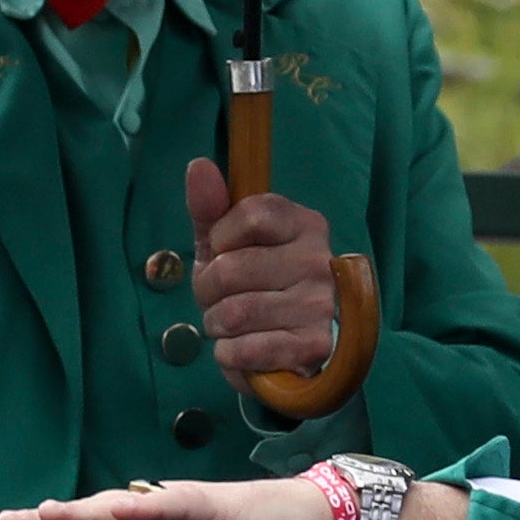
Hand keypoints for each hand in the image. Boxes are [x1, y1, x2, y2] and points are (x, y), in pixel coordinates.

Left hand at [182, 158, 342, 380]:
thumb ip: (210, 206)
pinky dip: (229, 355)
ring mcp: (320, 304)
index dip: (222, 237)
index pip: (252, 214)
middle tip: (221, 298)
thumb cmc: (251, 285)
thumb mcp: (224, 242)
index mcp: (303, 224)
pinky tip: (241, 349)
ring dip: (217, 325)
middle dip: (208, 290)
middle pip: (232, 269)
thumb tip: (199, 165)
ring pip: (235, 313)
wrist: (286, 348)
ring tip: (231, 326)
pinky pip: (247, 350)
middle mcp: (319, 260)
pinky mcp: (314, 347)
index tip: (223, 250)